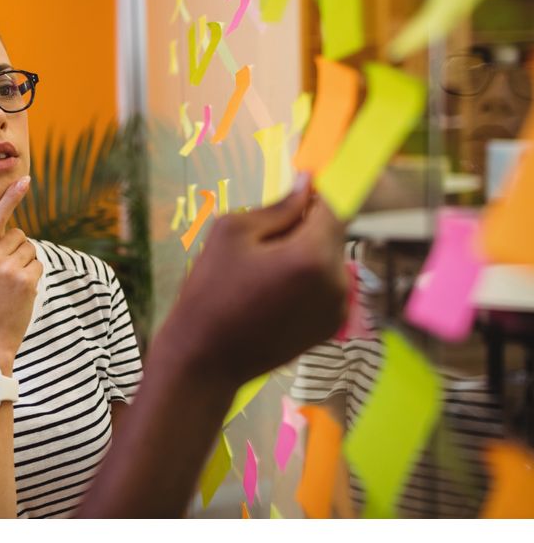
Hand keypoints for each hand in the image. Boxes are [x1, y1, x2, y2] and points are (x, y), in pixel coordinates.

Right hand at [0, 176, 41, 369]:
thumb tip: (18, 235)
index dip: (10, 198)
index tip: (24, 180)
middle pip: (19, 236)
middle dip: (20, 251)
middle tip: (8, 276)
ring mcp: (8, 268)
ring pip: (31, 249)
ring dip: (28, 264)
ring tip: (13, 286)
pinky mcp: (25, 279)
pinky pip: (38, 264)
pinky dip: (34, 275)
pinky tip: (22, 292)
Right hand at [158, 175, 348, 388]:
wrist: (205, 358)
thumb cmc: (210, 290)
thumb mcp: (232, 233)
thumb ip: (278, 207)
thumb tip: (306, 183)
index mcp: (313, 255)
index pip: (334, 205)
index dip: (318, 192)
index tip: (300, 184)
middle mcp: (337, 282)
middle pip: (332, 234)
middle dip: (306, 226)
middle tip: (264, 238)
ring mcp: (338, 309)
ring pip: (329, 261)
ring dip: (306, 255)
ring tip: (263, 271)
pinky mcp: (330, 328)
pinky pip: (325, 288)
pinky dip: (307, 281)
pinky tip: (271, 294)